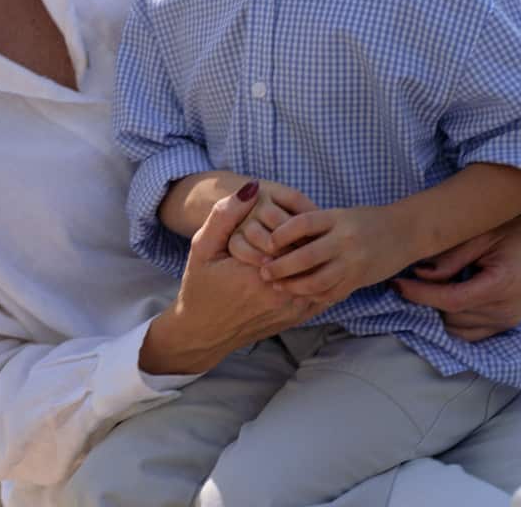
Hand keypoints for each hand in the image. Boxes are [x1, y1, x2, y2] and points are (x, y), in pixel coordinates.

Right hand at [140, 182, 320, 374]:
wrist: (203, 332)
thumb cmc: (200, 286)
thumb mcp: (202, 246)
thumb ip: (224, 215)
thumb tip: (252, 187)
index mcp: (258, 270)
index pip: (291, 232)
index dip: (285, 220)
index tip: (273, 218)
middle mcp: (282, 291)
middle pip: (307, 250)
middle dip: (300, 237)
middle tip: (286, 230)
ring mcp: (293, 307)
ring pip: (317, 270)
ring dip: (310, 256)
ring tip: (293, 246)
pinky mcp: (298, 317)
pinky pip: (321, 291)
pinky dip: (317, 276)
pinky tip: (302, 266)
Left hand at [258, 205, 412, 305]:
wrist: (405, 232)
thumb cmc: (365, 221)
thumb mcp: (339, 215)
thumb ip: (314, 225)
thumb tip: (276, 237)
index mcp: (337, 218)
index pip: (302, 224)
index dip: (281, 234)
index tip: (266, 243)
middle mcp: (345, 240)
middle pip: (305, 256)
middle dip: (280, 267)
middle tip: (263, 271)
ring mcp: (353, 262)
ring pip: (317, 281)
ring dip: (293, 286)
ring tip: (277, 285)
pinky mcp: (359, 280)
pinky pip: (331, 293)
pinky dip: (312, 296)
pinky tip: (299, 294)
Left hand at [393, 212, 520, 340]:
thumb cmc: (508, 228)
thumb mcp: (478, 233)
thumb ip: (450, 256)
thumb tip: (419, 273)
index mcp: (503, 285)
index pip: (451, 300)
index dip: (419, 294)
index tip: (396, 283)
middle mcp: (507, 310)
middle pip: (450, 316)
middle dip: (426, 300)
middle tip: (408, 280)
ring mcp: (507, 320)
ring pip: (455, 328)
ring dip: (437, 311)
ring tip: (427, 287)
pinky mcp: (504, 323)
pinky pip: (467, 332)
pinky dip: (450, 319)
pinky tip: (441, 299)